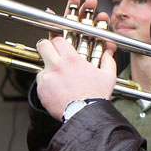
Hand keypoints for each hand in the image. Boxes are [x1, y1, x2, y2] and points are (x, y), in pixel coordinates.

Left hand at [35, 0, 116, 120]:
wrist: (84, 115)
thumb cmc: (95, 97)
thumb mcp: (107, 76)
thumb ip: (108, 59)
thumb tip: (111, 49)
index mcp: (72, 59)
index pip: (58, 38)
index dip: (57, 36)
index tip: (57, 35)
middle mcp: (56, 65)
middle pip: (43, 44)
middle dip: (46, 45)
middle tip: (51, 50)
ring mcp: (47, 77)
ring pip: (41, 63)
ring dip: (47, 65)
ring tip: (56, 74)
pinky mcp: (41, 89)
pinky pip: (40, 80)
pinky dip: (46, 82)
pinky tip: (56, 88)